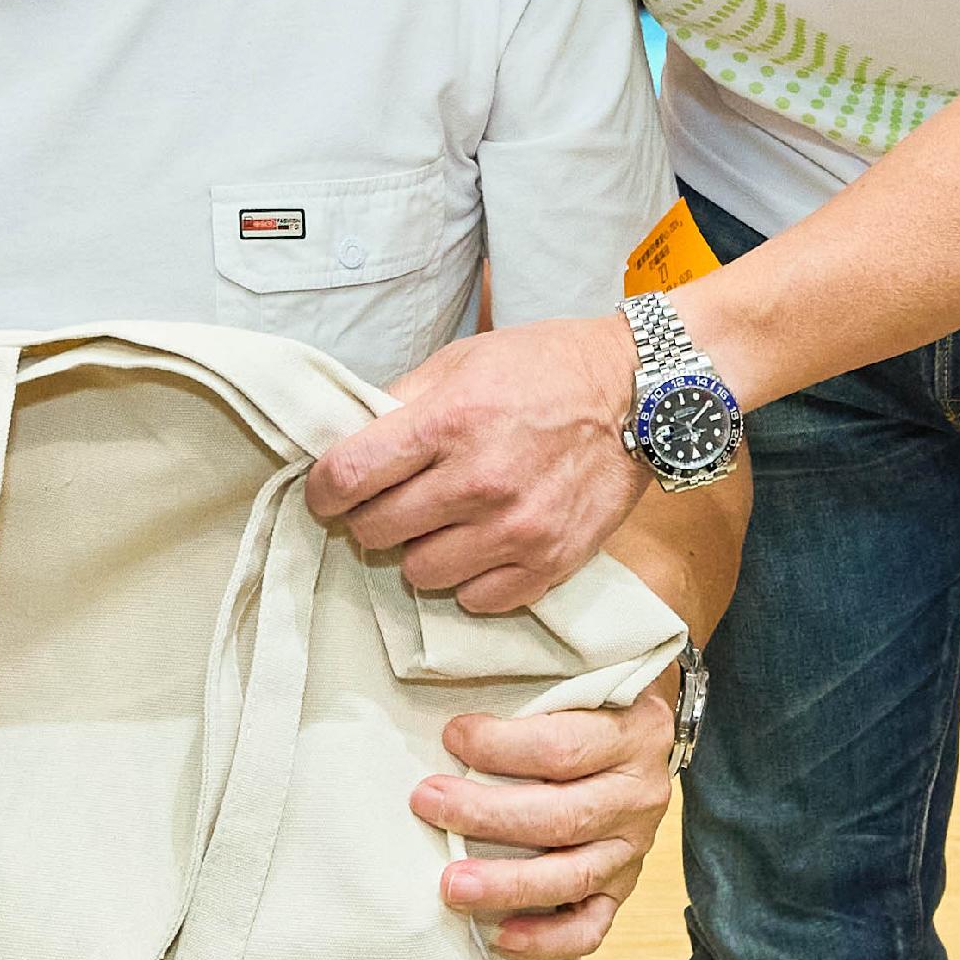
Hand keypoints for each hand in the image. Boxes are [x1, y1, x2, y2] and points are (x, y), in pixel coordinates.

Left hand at [309, 317, 647, 614]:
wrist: (636, 394)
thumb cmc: (543, 369)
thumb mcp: (461, 361)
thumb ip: (401, 402)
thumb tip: (346, 436)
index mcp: (447, 423)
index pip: (347, 476)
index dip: (323, 488)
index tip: (327, 491)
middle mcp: (478, 482)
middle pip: (376, 530)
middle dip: (369, 517)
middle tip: (388, 501)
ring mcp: (516, 529)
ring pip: (420, 573)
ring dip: (417, 550)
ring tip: (437, 523)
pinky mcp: (550, 562)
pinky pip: (477, 598)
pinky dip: (469, 578)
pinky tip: (477, 545)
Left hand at [418, 678, 680, 959]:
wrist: (646, 712)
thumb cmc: (590, 686)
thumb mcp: (579, 663)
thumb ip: (536, 665)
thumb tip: (455, 649)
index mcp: (631, 731)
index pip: (565, 747)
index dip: (504, 746)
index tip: (451, 736)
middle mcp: (640, 793)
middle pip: (563, 815)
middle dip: (487, 814)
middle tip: (426, 803)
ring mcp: (633, 846)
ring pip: (573, 876)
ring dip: (509, 884)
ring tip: (450, 886)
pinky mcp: (622, 886)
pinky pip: (592, 925)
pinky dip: (549, 940)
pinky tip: (501, 936)